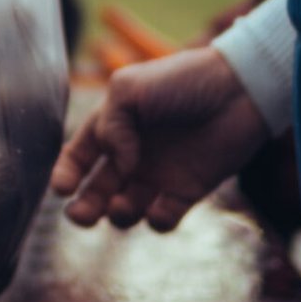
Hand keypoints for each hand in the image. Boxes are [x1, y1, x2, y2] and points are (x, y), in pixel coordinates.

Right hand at [52, 44, 269, 230]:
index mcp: (115, 126)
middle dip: (84, 207)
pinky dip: (156, 221)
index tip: (61, 188)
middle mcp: (133, 154)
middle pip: (98, 190)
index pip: (79, 156)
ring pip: (126, 210)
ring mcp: (159, 174)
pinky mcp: (188, 191)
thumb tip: (119, 165)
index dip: (66, 173)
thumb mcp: (130, 87)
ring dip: (118, 215)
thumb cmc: (183, 81)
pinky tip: (160, 208)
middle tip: (81, 215)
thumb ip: (110, 125)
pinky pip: (163, 219)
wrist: (239, 89)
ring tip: (123, 205)